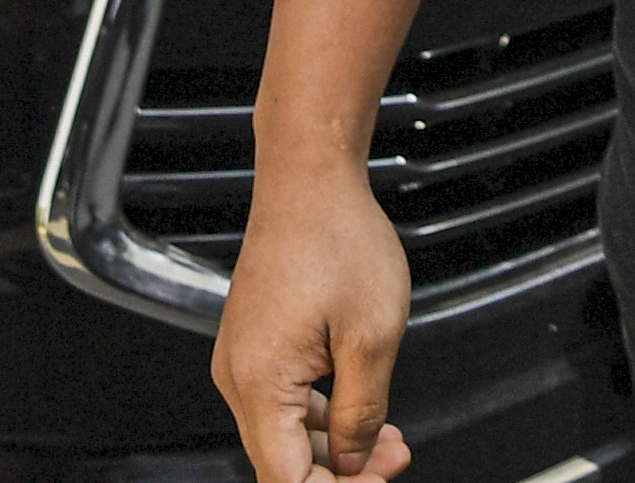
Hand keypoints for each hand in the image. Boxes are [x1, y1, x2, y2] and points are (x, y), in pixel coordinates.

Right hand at [215, 167, 416, 480]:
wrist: (309, 180)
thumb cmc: (337, 240)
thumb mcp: (372, 337)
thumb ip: (362, 412)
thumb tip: (356, 461)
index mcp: (259, 383)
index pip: (286, 478)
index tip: (379, 478)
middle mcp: (237, 378)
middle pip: (282, 462)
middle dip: (343, 470)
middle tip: (397, 458)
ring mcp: (243, 360)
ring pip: (284, 433)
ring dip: (335, 444)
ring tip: (390, 438)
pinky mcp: (256, 344)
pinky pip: (283, 400)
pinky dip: (321, 414)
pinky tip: (358, 407)